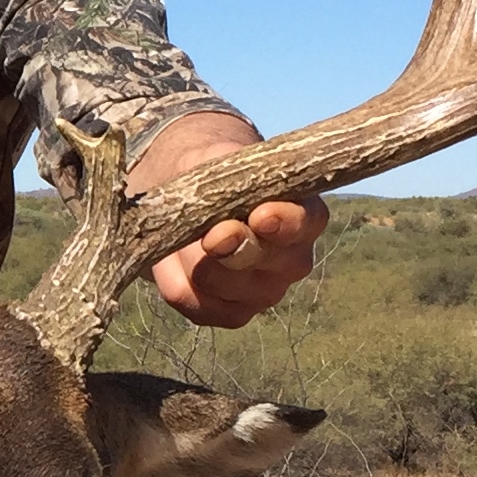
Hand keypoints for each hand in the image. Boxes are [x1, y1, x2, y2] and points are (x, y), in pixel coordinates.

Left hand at [125, 114, 327, 329]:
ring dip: (193, 261)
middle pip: (264, 260)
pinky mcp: (234, 313)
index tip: (260, 216)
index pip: (305, 222)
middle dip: (234, 249)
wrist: (193, 200)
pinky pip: (198, 304)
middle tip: (212, 236)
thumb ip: (222, 181)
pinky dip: (176, 281)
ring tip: (181, 235)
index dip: (283, 222)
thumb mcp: (217, 162)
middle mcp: (293, 259)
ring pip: (224, 284)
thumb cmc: (215, 177)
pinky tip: (172, 261)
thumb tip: (217, 222)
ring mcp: (267, 292)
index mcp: (305, 215)